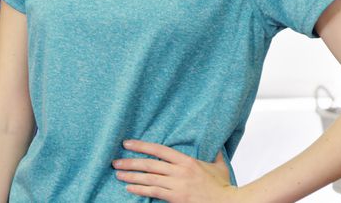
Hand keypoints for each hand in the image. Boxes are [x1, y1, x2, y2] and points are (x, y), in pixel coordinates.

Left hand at [113, 140, 238, 201]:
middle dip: (130, 162)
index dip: (142, 145)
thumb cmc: (224, 187)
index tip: (127, 144)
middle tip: (116, 161)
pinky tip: (129, 187)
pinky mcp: (177, 197)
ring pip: (149, 178)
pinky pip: (154, 192)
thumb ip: (214, 154)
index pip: (159, 149)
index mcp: (187, 161)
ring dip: (131, 176)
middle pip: (150, 164)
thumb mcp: (219, 166)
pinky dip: (140, 189)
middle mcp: (180, 171)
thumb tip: (216, 144)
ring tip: (118, 174)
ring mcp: (178, 185)